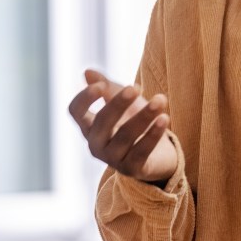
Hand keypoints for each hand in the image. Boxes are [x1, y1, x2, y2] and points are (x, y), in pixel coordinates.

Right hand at [68, 68, 178, 182]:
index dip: (85, 98)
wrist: (158, 154)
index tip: (101, 85)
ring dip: (144, 115)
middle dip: (118, 103)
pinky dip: (153, 134)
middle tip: (136, 88)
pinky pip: (142, 150)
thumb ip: (107, 87)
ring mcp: (112, 159)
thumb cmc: (135, 123)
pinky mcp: (132, 169)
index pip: (75, 111)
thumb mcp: (123, 102)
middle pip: (102, 121)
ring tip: (161, 99)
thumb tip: (87, 72)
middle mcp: (96, 144)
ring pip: (126, 135)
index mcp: (89, 126)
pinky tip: (164, 118)